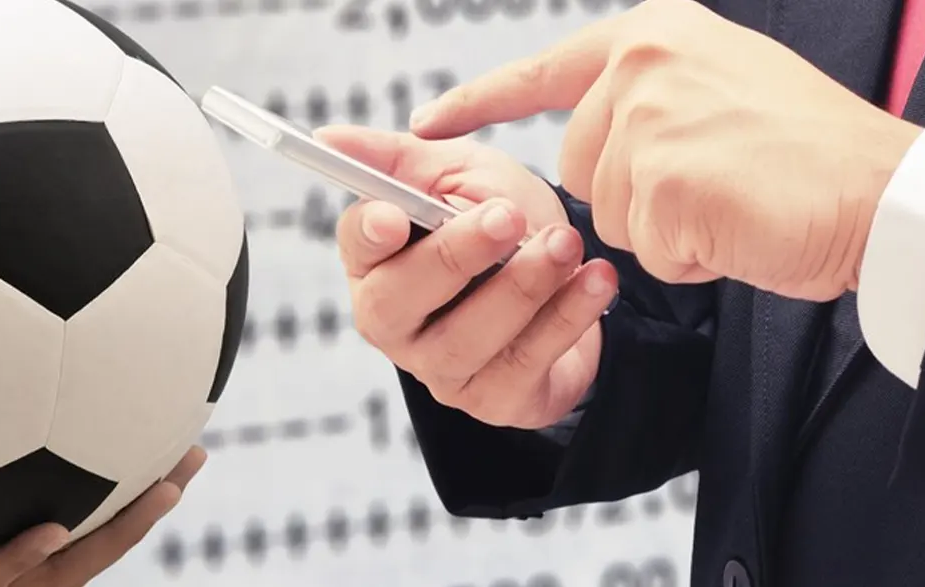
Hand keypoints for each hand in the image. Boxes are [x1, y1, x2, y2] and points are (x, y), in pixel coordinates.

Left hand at [0, 446, 205, 586]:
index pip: (68, 512)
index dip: (120, 481)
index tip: (162, 429)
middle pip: (85, 544)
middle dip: (145, 504)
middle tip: (192, 454)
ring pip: (57, 573)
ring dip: (115, 534)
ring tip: (161, 488)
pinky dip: (18, 558)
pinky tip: (54, 526)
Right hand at [318, 124, 618, 428]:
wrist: (569, 278)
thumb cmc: (501, 220)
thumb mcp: (458, 174)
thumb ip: (399, 157)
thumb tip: (328, 135)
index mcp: (376, 260)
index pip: (356, 245)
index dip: (371, 233)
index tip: (397, 215)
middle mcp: (394, 321)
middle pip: (398, 300)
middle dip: (455, 256)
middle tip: (508, 217)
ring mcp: (440, 368)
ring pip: (464, 339)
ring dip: (520, 286)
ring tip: (565, 243)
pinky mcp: (494, 400)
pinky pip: (524, 365)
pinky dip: (566, 318)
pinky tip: (595, 280)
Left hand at [408, 0, 922, 300]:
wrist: (886, 194)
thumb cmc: (818, 159)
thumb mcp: (724, 91)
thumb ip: (653, 102)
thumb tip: (590, 149)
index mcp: (657, 31)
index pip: (546, 70)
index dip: (484, 102)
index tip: (427, 126)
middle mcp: (644, 60)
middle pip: (582, 163)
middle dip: (639, 197)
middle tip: (723, 186)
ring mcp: (648, 117)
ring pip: (611, 212)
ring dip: (668, 230)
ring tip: (737, 202)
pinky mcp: (659, 179)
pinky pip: (643, 248)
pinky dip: (692, 256)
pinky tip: (739, 227)